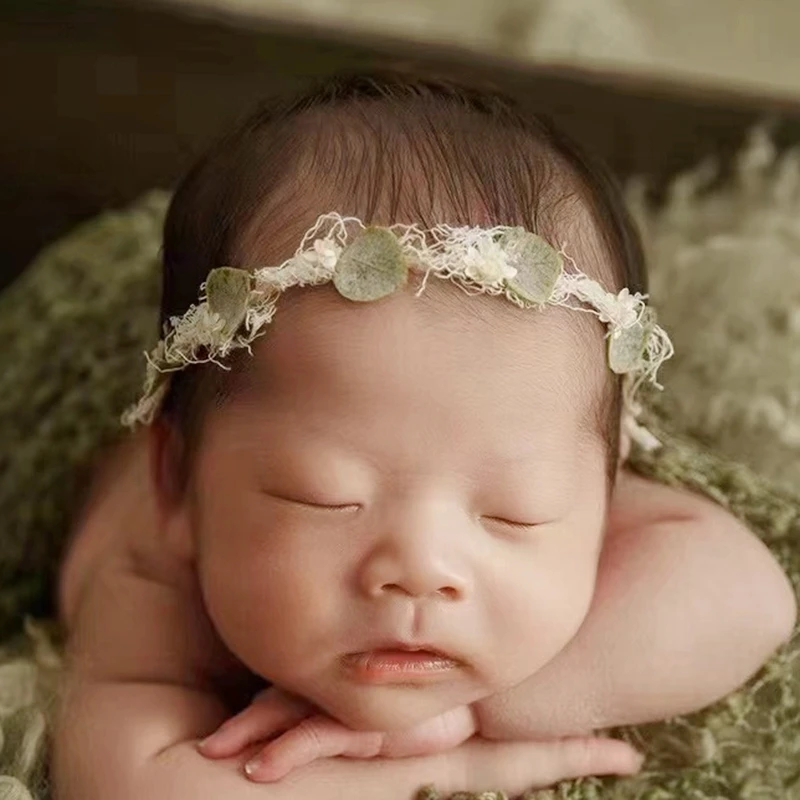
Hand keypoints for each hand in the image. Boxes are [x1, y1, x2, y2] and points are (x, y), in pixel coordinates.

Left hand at [196, 686, 478, 781]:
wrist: (465, 696)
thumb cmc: (416, 699)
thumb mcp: (375, 713)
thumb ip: (340, 708)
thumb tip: (298, 728)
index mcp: (331, 684)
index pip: (282, 693)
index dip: (251, 712)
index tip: (214, 733)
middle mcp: (333, 689)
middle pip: (276, 701)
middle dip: (240, 725)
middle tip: (206, 746)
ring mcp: (347, 703)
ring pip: (288, 714)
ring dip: (251, 734)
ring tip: (217, 752)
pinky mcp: (365, 723)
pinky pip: (319, 736)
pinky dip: (287, 750)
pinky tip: (262, 767)